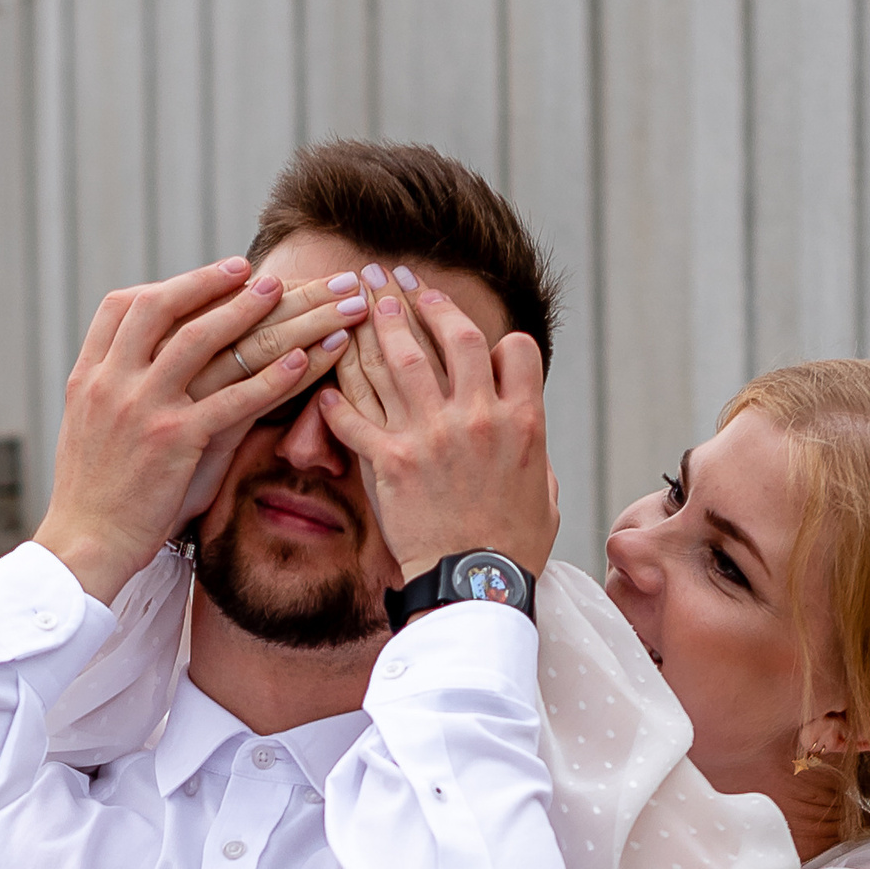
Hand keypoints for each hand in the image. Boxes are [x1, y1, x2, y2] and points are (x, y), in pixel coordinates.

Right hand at [34, 259, 336, 600]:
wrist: (85, 544)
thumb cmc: (96, 493)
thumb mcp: (94, 428)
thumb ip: (124, 389)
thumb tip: (163, 361)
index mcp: (90, 376)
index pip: (123, 306)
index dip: (173, 286)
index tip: (214, 277)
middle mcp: (113, 382)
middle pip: (166, 309)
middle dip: (215, 283)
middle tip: (260, 271)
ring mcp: (143, 409)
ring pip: (201, 342)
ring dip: (250, 313)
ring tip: (287, 293)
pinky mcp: (174, 443)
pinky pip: (232, 400)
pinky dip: (271, 378)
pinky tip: (305, 361)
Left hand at [316, 272, 556, 583]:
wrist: (475, 587)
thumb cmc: (513, 550)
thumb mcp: (546, 496)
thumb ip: (537, 459)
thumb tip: (533, 448)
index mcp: (523, 421)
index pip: (514, 349)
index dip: (497, 338)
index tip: (474, 334)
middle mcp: (478, 417)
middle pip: (453, 336)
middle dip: (425, 300)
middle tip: (403, 281)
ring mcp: (430, 435)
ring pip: (401, 359)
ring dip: (380, 323)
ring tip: (366, 298)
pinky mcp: (389, 460)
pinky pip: (354, 413)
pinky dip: (335, 393)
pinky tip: (323, 376)